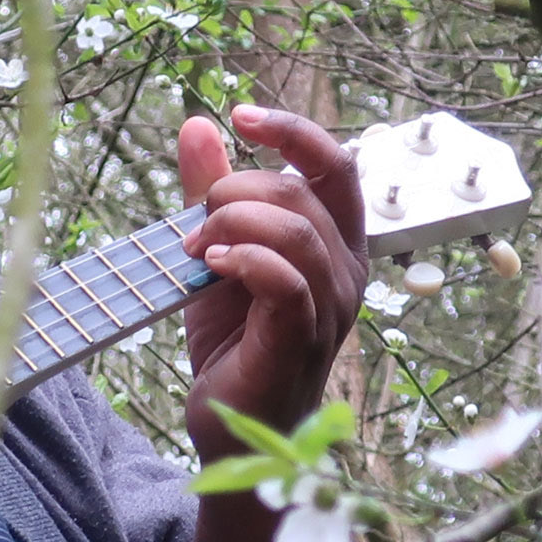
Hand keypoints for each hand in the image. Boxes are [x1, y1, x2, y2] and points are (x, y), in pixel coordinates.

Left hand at [177, 105, 367, 462]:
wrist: (230, 426)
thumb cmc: (232, 344)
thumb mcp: (215, 256)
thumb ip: (212, 193)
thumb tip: (198, 124)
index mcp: (335, 245)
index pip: (337, 164)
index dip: (293, 130)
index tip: (240, 115)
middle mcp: (345, 272)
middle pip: (306, 190)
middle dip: (239, 188)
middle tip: (195, 222)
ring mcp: (330, 309)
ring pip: (296, 230)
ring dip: (234, 224)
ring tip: (196, 248)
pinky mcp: (302, 339)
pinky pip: (285, 279)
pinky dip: (243, 260)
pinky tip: (209, 267)